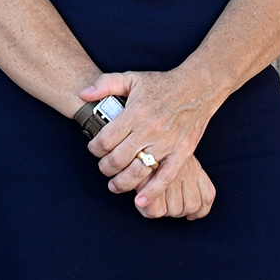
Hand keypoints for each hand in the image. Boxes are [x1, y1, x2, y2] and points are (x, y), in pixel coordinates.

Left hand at [80, 68, 222, 210]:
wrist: (197, 87)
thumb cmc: (162, 83)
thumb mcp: (131, 78)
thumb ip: (105, 84)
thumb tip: (83, 94)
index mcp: (134, 112)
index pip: (104, 140)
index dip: (94, 149)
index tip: (95, 149)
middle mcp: (149, 129)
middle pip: (117, 160)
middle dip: (105, 168)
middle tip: (104, 167)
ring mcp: (166, 143)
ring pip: (137, 172)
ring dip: (122, 184)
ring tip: (115, 185)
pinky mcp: (182, 152)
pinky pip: (165, 177)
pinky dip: (152, 192)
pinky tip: (140, 202)